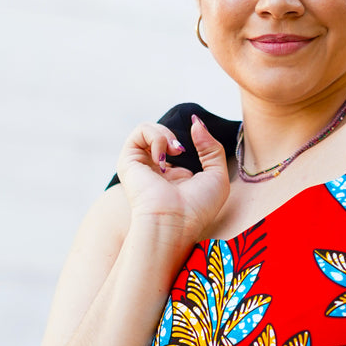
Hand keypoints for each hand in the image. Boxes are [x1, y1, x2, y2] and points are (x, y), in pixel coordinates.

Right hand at [116, 114, 230, 244]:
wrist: (174, 222)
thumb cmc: (197, 209)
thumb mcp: (217, 176)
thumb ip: (211, 147)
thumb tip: (196, 123)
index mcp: (174, 177)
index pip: (177, 147)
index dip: (191, 139)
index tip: (199, 139)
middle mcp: (155, 171)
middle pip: (160, 136)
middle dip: (173, 135)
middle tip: (181, 150)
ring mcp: (141, 166)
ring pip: (148, 130)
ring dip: (164, 133)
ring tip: (174, 151)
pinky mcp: (128, 162)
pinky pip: (140, 132)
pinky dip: (156, 136)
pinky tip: (163, 156)